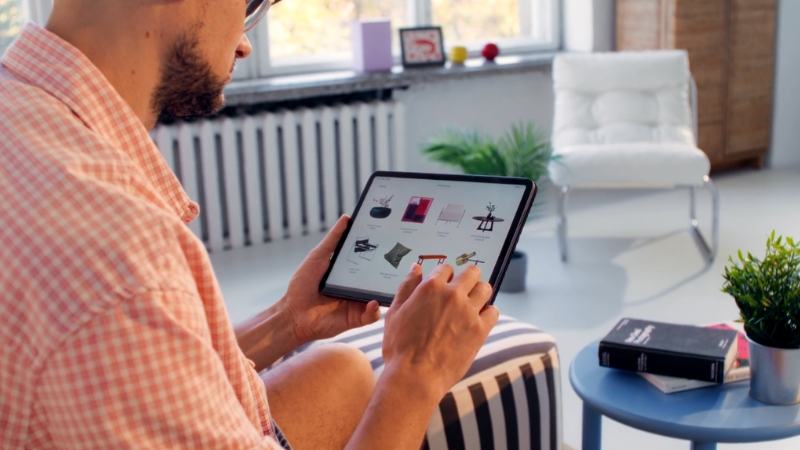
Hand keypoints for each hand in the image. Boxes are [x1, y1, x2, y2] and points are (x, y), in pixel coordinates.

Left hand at [281, 215, 381, 345]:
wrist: (293, 314)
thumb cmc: (302, 285)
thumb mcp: (318, 257)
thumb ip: (333, 239)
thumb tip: (347, 218)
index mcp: (351, 273)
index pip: (371, 262)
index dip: (382, 253)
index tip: (393, 242)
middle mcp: (357, 287)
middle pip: (380, 279)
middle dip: (392, 272)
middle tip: (402, 262)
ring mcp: (358, 303)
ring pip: (380, 296)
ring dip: (388, 291)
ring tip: (393, 282)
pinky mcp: (356, 319)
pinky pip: (372, 315)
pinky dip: (375, 309)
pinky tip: (372, 302)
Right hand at [381, 262, 499, 400]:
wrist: (415, 377)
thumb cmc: (400, 348)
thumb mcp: (395, 313)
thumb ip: (407, 287)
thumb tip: (416, 268)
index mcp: (430, 288)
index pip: (446, 268)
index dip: (445, 276)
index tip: (445, 285)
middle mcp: (452, 295)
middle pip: (471, 272)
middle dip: (467, 278)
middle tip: (463, 290)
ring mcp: (469, 312)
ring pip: (485, 288)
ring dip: (479, 293)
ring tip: (472, 304)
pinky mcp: (480, 330)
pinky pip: (494, 311)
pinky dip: (488, 313)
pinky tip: (478, 320)